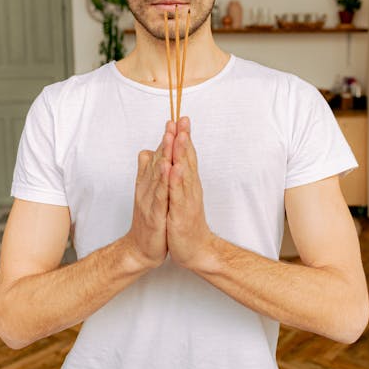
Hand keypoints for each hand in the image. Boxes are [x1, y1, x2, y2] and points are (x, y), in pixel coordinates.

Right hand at [125, 120, 175, 269]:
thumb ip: (147, 172)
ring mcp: (150, 200)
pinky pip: (160, 195)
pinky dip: (164, 181)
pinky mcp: (154, 214)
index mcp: (149, 182)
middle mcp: (148, 187)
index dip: (167, 138)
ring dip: (164, 155)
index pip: (159, 156)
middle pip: (158, 160)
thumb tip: (146, 152)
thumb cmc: (149, 221)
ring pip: (158, 174)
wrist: (141, 249)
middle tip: (174, 121)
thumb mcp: (149, 194)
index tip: (176, 120)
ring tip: (171, 137)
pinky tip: (169, 168)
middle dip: (166, 140)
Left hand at [167, 117, 212, 269]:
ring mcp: (187, 200)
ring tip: (180, 136)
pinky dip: (177, 182)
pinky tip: (174, 169)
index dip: (183, 137)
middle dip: (184, 139)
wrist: (195, 250)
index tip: (180, 118)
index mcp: (188, 184)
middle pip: (188, 159)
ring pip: (185, 174)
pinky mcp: (182, 214)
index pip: (186, 156)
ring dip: (182, 155)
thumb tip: (172, 161)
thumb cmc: (185, 222)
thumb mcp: (179, 197)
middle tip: (183, 119)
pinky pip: (179, 196)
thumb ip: (176, 178)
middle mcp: (190, 189)